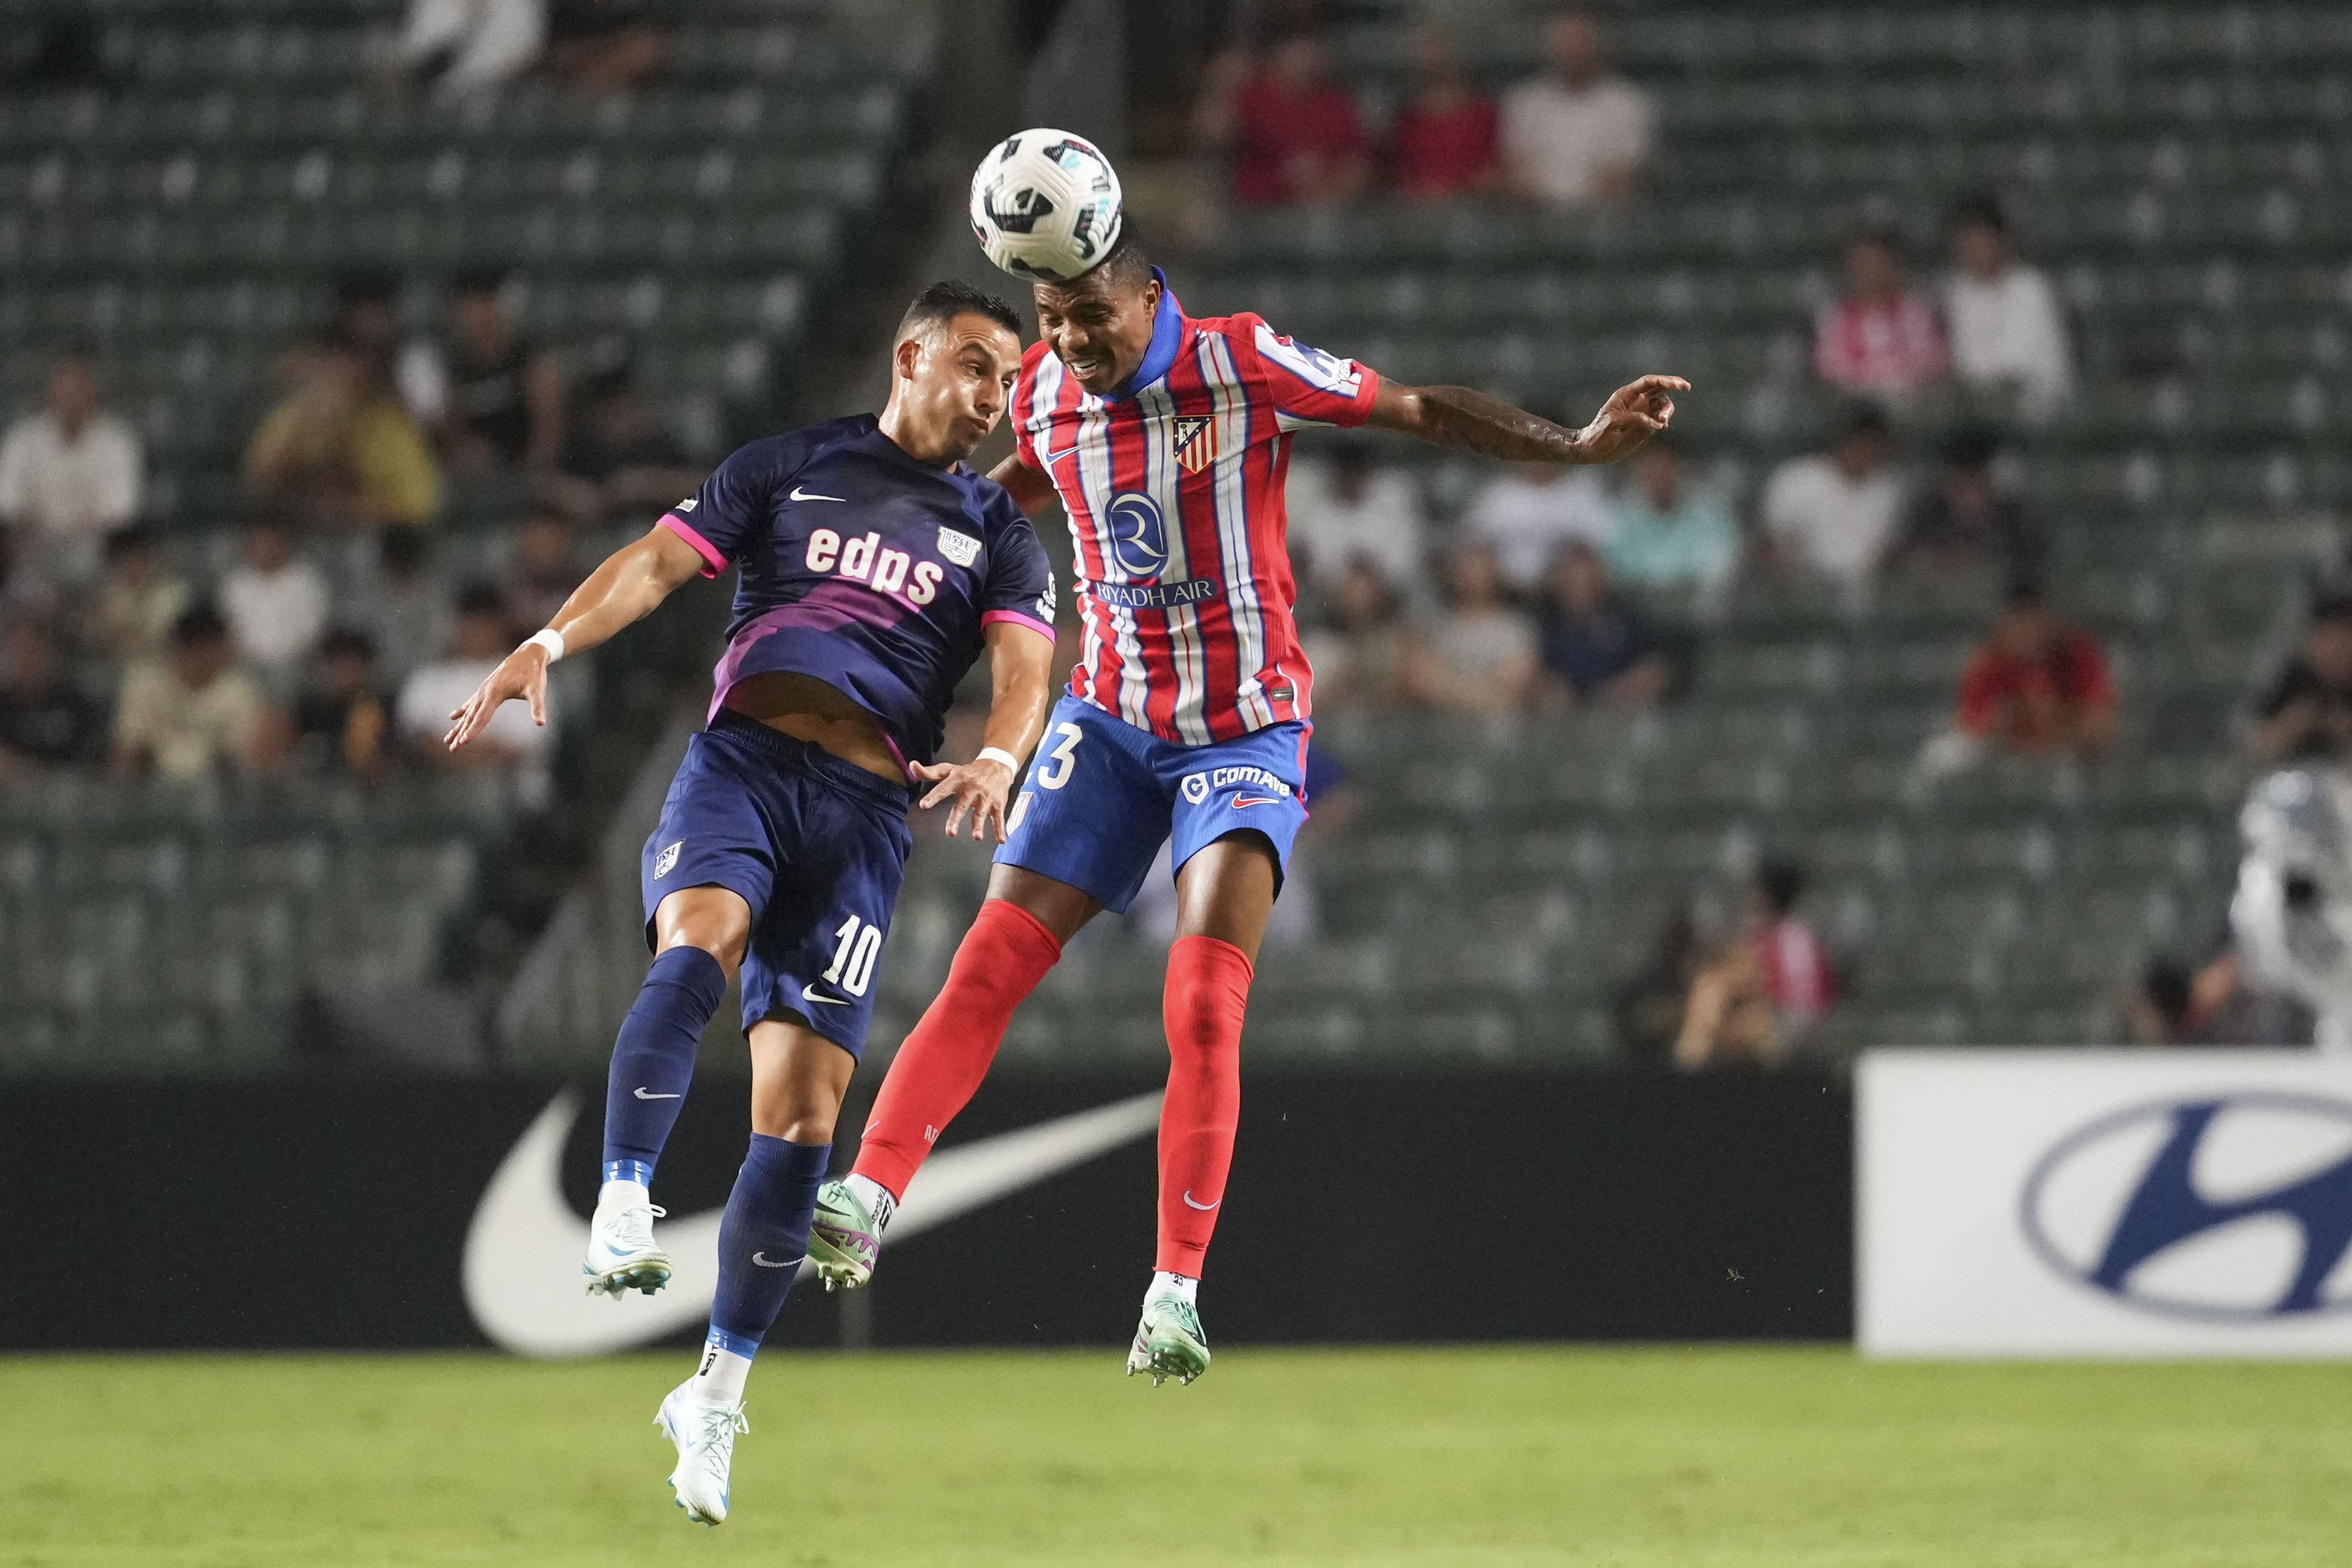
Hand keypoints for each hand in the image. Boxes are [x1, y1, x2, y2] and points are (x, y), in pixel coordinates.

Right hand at [444, 645, 549, 751]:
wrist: (528, 655)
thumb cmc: (534, 674)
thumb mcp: (537, 691)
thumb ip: (537, 707)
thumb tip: (541, 722)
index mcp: (495, 693)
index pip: (482, 716)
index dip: (473, 730)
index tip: (462, 742)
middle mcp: (485, 691)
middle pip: (471, 716)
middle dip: (461, 733)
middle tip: (452, 748)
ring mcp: (483, 689)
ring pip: (468, 711)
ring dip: (458, 726)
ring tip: (447, 739)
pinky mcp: (486, 688)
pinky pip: (471, 702)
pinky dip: (462, 711)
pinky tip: (453, 717)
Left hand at [913, 754, 1017, 841]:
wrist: (997, 766)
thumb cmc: (968, 771)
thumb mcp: (949, 769)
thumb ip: (929, 772)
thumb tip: (911, 766)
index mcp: (957, 780)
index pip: (942, 789)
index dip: (933, 797)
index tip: (924, 805)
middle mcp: (971, 789)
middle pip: (962, 806)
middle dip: (956, 819)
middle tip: (950, 833)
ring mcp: (985, 798)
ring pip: (980, 813)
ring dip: (979, 825)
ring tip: (976, 837)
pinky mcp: (997, 804)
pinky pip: (998, 818)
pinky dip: (1000, 829)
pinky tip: (1001, 839)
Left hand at [1573, 375, 1688, 464]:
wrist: (1592, 451)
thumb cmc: (1597, 434)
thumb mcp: (1613, 423)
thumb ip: (1635, 419)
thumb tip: (1656, 423)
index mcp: (1627, 394)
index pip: (1650, 382)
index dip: (1666, 380)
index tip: (1681, 384)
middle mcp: (1637, 402)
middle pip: (1660, 390)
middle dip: (1674, 388)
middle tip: (1682, 394)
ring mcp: (1642, 414)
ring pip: (1663, 406)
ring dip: (1667, 411)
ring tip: (1661, 422)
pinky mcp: (1646, 428)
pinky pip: (1660, 421)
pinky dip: (1664, 422)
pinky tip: (1659, 427)